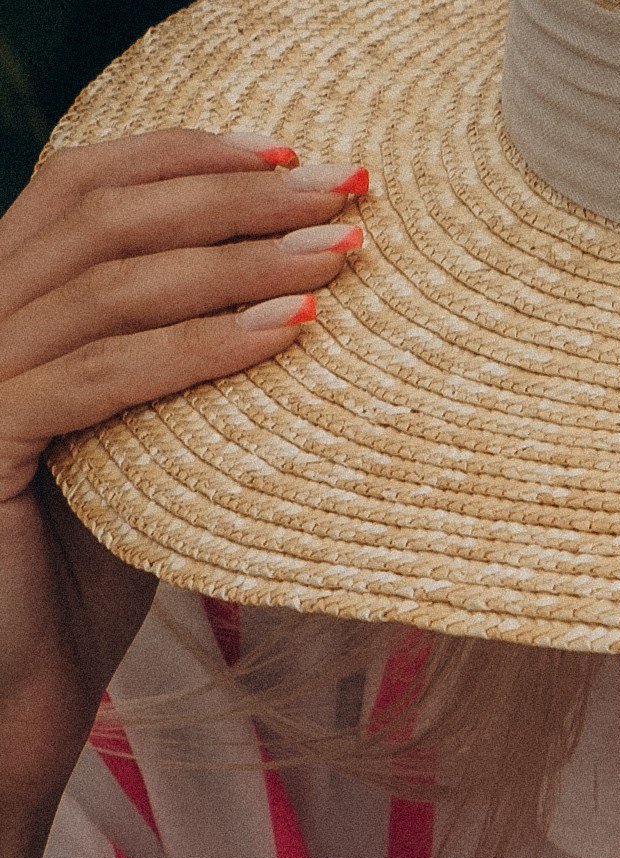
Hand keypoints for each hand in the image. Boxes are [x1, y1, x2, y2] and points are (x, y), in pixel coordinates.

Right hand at [0, 127, 368, 845]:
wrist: (4, 707)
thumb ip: (177, 356)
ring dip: (237, 256)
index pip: (78, 183)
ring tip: (341, 255)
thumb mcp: (136, 441)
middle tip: (348, 186)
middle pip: (101, 213)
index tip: (294, 150)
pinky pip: (98, 377)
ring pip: (107, 285)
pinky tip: (286, 333)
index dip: (183, 151)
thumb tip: (307, 280)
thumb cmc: (79, 580)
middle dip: (233, 189)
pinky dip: (198, 345)